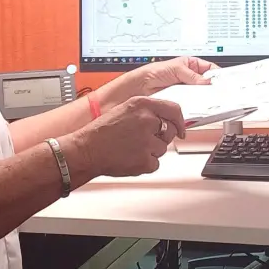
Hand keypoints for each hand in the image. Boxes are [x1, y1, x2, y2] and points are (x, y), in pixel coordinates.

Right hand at [63, 97, 186, 178]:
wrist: (86, 151)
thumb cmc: (101, 132)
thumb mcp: (125, 109)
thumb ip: (147, 111)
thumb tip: (166, 118)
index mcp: (141, 105)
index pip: (173, 109)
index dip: (180, 120)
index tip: (181, 128)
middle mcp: (146, 121)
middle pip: (170, 131)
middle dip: (161, 137)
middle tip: (143, 140)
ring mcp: (147, 142)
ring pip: (162, 149)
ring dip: (151, 150)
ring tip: (131, 148)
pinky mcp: (145, 161)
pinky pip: (155, 163)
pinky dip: (145, 163)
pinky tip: (131, 157)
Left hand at [98, 57, 217, 111]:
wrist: (136, 90)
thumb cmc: (151, 74)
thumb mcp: (174, 68)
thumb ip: (192, 75)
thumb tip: (207, 81)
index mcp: (191, 66)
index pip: (210, 69)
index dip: (219, 75)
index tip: (226, 81)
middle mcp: (190, 80)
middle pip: (209, 86)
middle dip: (215, 90)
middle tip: (222, 94)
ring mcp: (187, 94)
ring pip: (203, 99)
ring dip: (207, 102)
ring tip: (212, 103)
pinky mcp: (182, 106)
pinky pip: (194, 109)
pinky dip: (198, 111)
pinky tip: (200, 111)